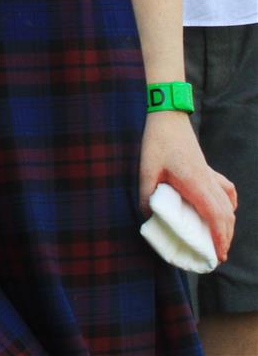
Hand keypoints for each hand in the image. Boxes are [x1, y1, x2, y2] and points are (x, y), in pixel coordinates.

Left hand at [139, 111, 237, 260]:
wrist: (168, 118)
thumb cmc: (157, 143)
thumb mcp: (145, 171)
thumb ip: (147, 196)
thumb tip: (148, 218)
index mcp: (196, 183)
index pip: (215, 216)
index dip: (219, 237)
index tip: (218, 255)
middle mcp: (209, 181)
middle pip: (226, 215)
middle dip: (224, 238)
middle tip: (217, 256)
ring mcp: (211, 175)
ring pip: (228, 205)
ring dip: (227, 224)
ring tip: (220, 241)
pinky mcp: (208, 170)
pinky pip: (227, 191)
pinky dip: (229, 204)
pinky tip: (225, 212)